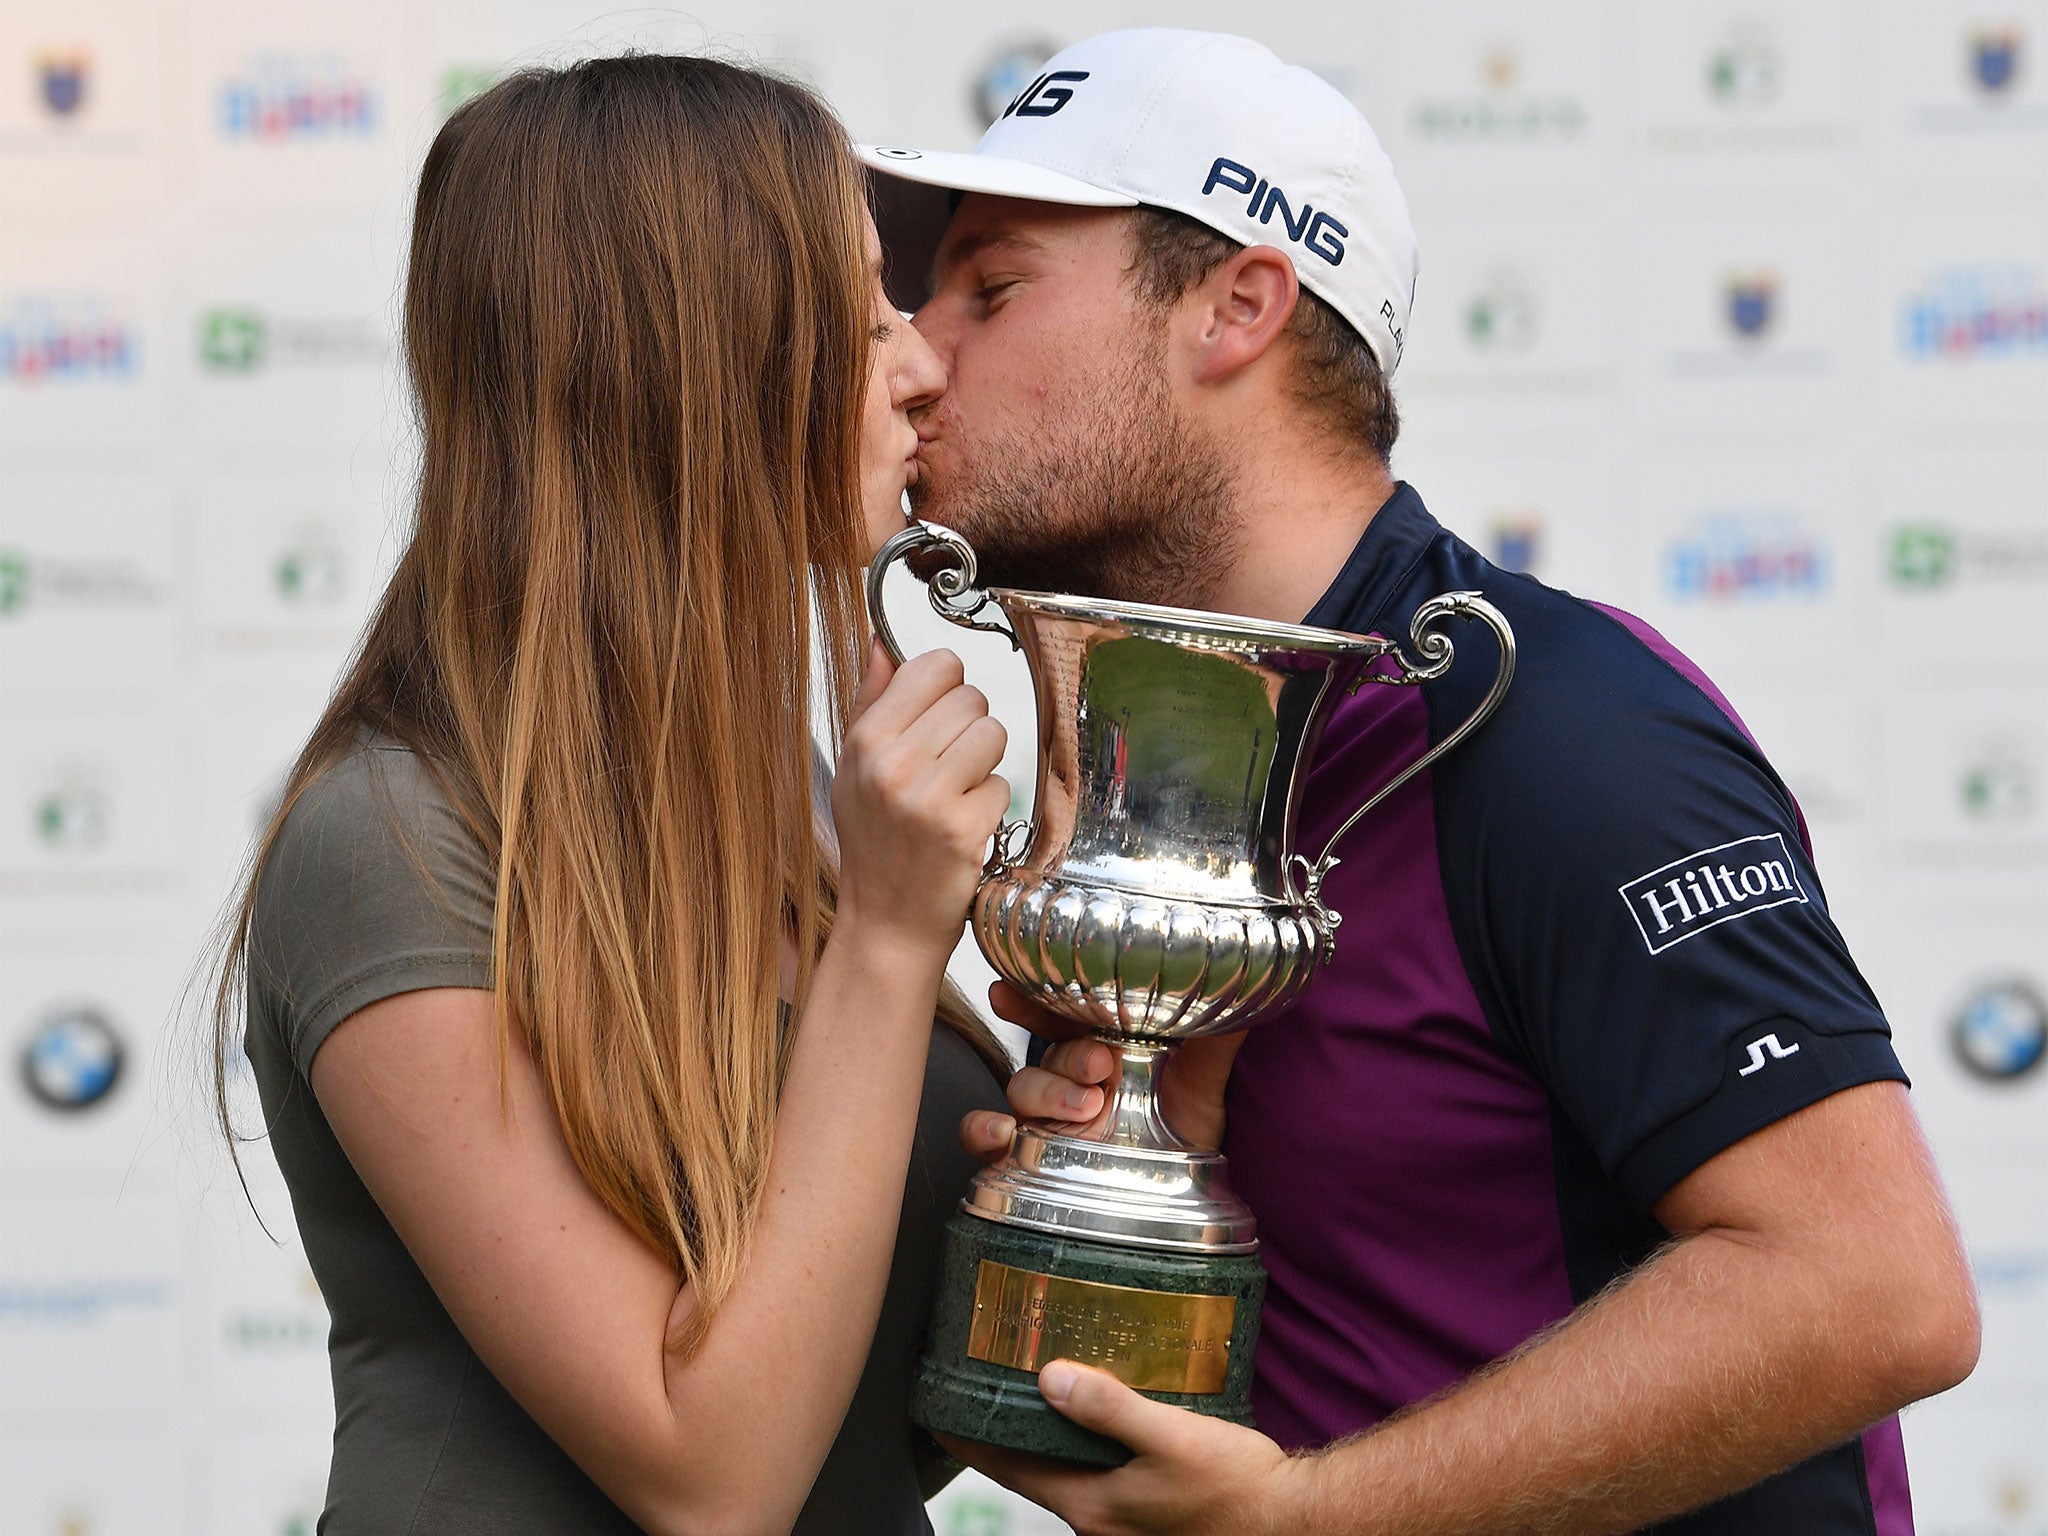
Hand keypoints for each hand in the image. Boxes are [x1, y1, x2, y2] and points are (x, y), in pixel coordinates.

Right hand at [832, 640, 1008, 961]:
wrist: (886, 922)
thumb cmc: (874, 843)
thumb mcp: (855, 767)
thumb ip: (872, 699)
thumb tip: (883, 642)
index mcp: (865, 739)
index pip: (935, 666)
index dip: (948, 689)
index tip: (940, 716)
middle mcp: (892, 764)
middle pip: (972, 699)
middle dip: (970, 730)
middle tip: (949, 768)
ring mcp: (928, 798)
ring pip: (993, 736)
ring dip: (985, 766)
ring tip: (956, 795)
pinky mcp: (963, 829)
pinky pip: (1004, 785)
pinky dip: (992, 806)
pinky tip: (964, 827)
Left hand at [939, 1361, 1301, 1535]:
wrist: (1292, 1522)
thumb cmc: (1237, 1488)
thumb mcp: (1171, 1438)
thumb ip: (1111, 1408)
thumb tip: (1050, 1378)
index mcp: (1093, 1507)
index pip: (1008, 1470)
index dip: (969, 1439)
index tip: (936, 1409)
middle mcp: (1100, 1520)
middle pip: (1030, 1471)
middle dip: (1001, 1434)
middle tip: (978, 1388)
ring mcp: (1125, 1521)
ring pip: (1064, 1472)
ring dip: (1043, 1437)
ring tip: (1029, 1392)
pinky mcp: (1150, 1511)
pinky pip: (1097, 1473)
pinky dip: (1081, 1444)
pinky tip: (1094, 1415)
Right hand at [959, 982, 1246, 1162]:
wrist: (1186, 1194)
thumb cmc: (1189, 1127)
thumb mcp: (1205, 1079)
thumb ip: (1213, 1037)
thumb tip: (1248, 987)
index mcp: (1102, 1043)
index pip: (1060, 1010)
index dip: (1034, 995)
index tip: (1012, 986)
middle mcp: (1069, 1076)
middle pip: (1046, 1051)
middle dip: (1068, 1055)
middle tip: (1101, 1066)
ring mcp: (1047, 1116)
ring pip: (1020, 1087)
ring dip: (1044, 1091)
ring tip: (1085, 1107)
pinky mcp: (1029, 1156)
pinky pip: (987, 1138)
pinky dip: (983, 1131)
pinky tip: (1001, 1134)